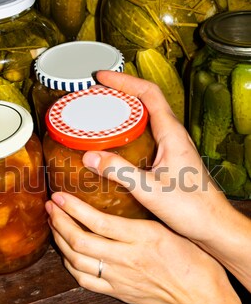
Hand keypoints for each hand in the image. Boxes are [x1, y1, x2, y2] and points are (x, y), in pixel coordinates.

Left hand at [46, 192, 250, 303]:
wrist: (201, 302)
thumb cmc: (194, 264)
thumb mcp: (169, 232)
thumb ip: (140, 223)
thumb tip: (114, 212)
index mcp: (141, 237)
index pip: (97, 221)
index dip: (73, 208)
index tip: (60, 196)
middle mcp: (125, 258)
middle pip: (79, 240)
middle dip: (59, 222)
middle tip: (50, 207)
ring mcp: (118, 278)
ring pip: (77, 260)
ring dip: (60, 242)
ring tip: (54, 226)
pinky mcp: (117, 293)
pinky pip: (84, 280)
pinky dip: (70, 266)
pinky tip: (66, 255)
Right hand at [82, 70, 232, 244]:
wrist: (213, 225)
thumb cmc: (191, 208)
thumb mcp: (149, 189)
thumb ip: (119, 171)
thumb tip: (91, 156)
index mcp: (172, 134)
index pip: (148, 94)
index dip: (124, 81)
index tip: (102, 78)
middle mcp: (174, 135)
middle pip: (147, 101)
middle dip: (121, 92)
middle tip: (97, 94)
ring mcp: (173, 147)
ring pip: (148, 117)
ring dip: (126, 110)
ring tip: (102, 113)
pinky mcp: (170, 159)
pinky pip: (148, 134)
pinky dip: (130, 130)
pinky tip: (116, 144)